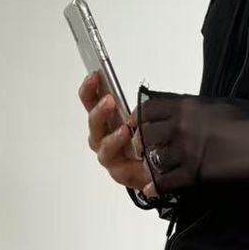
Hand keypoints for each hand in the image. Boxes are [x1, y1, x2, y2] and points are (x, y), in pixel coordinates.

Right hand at [78, 71, 154, 192]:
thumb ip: (138, 106)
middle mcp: (103, 137)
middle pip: (93, 123)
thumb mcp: (145, 118)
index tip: (95, 75)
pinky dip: (126, 164)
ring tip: (124, 130)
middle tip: (109, 101)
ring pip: (103, 147)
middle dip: (99, 111)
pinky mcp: (119, 174)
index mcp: (105, 119)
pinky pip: (118, 168)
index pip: (91, 101)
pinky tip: (134, 153)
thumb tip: (139, 94)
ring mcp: (109, 156)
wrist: (158, 169)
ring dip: (113, 138)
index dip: (90, 88)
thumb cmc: (146, 140)